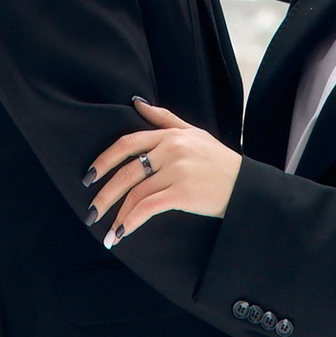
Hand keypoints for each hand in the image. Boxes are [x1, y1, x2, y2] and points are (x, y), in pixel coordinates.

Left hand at [86, 100, 241, 244]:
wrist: (246, 186)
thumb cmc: (220, 161)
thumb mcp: (194, 132)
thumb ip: (164, 118)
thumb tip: (136, 102)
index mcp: (170, 135)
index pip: (128, 143)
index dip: (104, 160)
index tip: (89, 176)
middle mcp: (171, 150)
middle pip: (126, 171)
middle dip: (104, 194)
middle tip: (90, 212)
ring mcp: (176, 171)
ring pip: (135, 193)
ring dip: (117, 215)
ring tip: (106, 231)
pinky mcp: (182, 193)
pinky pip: (147, 208)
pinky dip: (130, 222)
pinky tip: (121, 234)